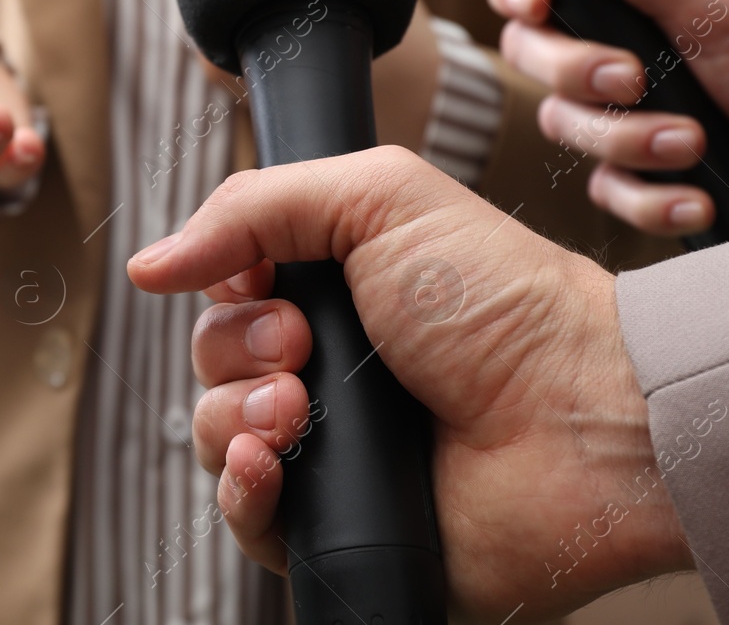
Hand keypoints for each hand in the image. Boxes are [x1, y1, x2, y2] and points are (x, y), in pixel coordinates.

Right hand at [128, 147, 691, 620]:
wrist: (578, 416)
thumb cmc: (499, 299)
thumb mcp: (377, 198)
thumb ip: (253, 206)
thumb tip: (150, 262)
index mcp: (338, 296)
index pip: (229, 294)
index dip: (228, 288)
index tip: (269, 284)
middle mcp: (328, 373)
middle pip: (211, 364)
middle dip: (234, 350)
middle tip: (305, 345)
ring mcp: (333, 454)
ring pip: (215, 440)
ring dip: (235, 417)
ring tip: (299, 404)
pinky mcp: (340, 529)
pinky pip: (246, 520)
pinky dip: (242, 491)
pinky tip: (270, 463)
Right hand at [487, 0, 728, 234]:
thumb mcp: (718, 15)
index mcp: (632, 0)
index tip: (536, 4)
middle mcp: (618, 52)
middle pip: (533, 57)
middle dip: (578, 72)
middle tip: (635, 80)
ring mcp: (625, 118)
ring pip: (565, 127)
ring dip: (627, 140)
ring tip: (697, 143)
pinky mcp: (641, 178)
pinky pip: (606, 192)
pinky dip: (650, 199)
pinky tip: (699, 197)